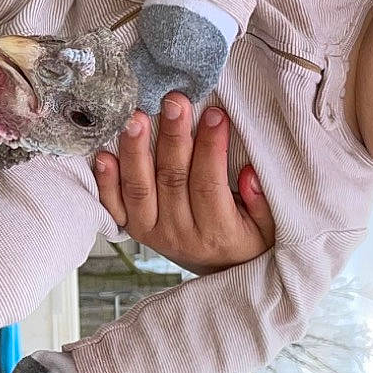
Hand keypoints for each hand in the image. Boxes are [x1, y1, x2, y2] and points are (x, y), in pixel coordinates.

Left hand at [92, 98, 274, 274]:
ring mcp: (152, 231)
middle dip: (173, 136)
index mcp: (216, 232)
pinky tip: (104, 154)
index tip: (214, 114)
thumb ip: (262, 204)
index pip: (209, 183)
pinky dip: (106, 180)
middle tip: (174, 102)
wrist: (222, 270)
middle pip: (172, 179)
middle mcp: (180, 233)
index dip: (211, 147)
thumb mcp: (269, 229)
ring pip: (139, 188)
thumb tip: (249, 174)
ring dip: (135, 150)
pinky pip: (114, 205)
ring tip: (137, 118)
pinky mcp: (134, 228)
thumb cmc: (246, 241)